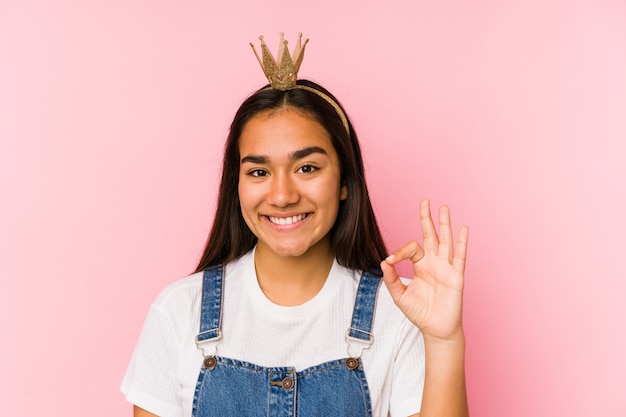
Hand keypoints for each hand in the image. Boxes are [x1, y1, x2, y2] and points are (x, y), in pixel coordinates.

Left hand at [380, 200, 468, 340]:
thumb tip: (384, 262)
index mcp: (421, 265)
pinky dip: (462, 243)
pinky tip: (462, 229)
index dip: (400, 252)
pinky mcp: (456, 276)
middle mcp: (434, 263)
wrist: (436, 330)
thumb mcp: (400, 296)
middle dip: (427, 218)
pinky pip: (460, 256)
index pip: (411, 249)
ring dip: (445, 224)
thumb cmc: (420, 312)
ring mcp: (446, 268)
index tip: (391, 261)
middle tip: (424, 201)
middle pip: (430, 235)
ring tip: (444, 208)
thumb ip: (392, 279)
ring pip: (446, 241)